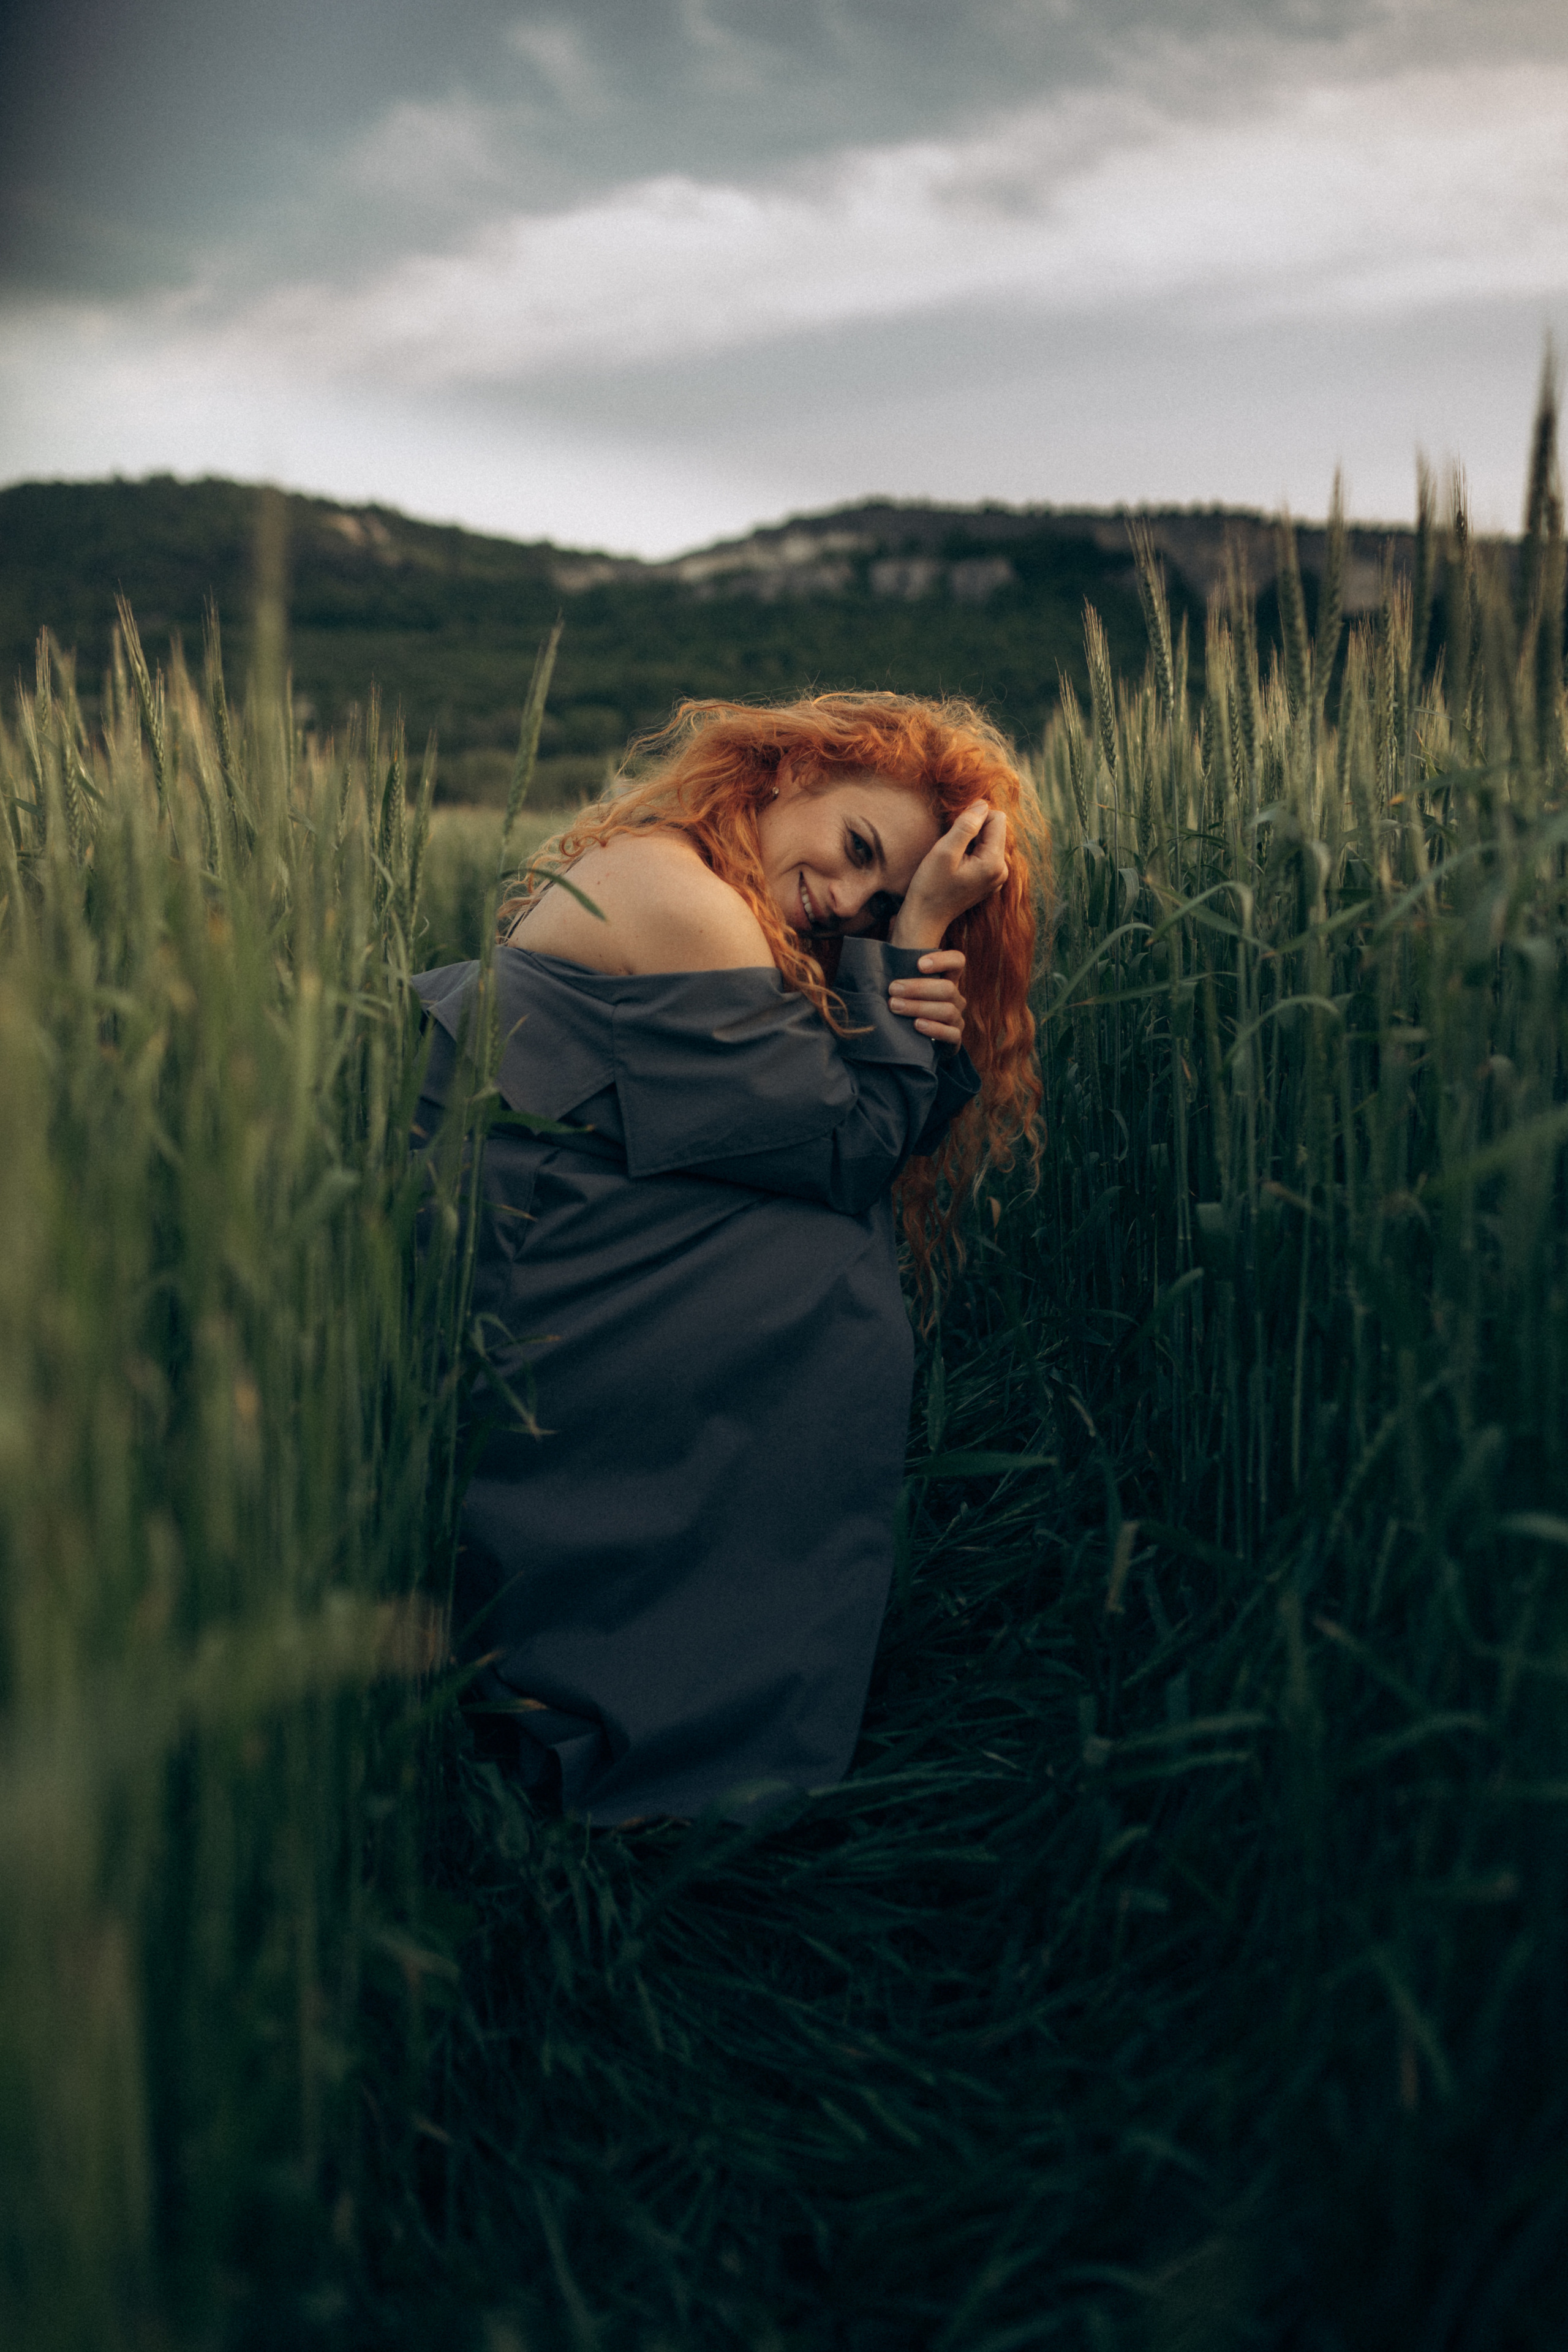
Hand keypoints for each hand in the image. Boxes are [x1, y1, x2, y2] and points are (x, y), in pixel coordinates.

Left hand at [888, 949, 966, 1049]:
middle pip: (947, 988)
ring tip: (896, 1006)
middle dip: (918, 988)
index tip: (919, 964)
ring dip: (919, 1007)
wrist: (913, 1042)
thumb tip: (875, 962)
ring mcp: (956, 1019)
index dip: (942, 960)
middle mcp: (956, 998)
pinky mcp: (955, 1039)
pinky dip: (934, 1029)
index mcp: (948, 979)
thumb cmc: (905, 1005)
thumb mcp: (905, 988)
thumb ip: (900, 975)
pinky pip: (951, 1034)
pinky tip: (917, 1025)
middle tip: (893, 989)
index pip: (957, 961)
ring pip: (947, 1010)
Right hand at [889, 803, 1008, 951]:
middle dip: (974, 829)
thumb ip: (966, 825)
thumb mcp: (945, 851)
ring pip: (990, 840)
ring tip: (953, 857)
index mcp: (994, 863)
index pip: (997, 819)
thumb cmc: (930, 886)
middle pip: (996, 829)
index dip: (975, 816)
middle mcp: (1002, 870)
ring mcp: (997, 877)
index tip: (955, 830)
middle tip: (952, 845)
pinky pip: (985, 853)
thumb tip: (982, 804)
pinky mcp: (989, 880)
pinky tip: (957, 864)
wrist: (925, 918)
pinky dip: (972, 851)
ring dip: (971, 840)